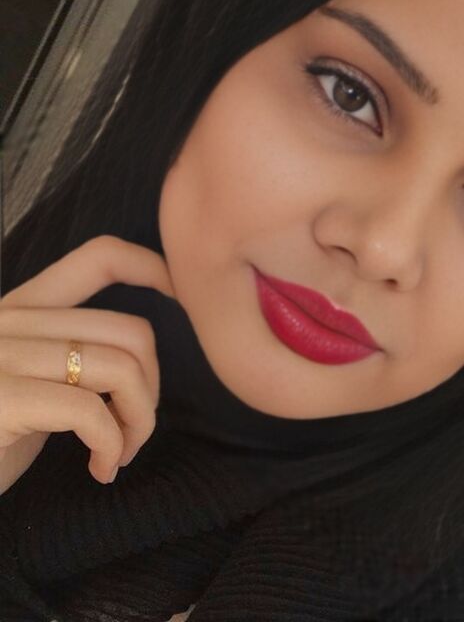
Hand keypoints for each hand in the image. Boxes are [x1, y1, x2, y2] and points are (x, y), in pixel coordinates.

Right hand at [0, 234, 175, 492]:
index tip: (181, 297)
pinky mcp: (1, 400)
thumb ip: (71, 353)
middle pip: (131, 331)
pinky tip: (100, 469)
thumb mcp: (29, 378)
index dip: (152, 267)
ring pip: (121, 369)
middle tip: (134, 428)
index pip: (98, 258)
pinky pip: (91, 411)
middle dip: (153, 386)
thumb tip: (138, 356)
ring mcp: (2, 358)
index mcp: (21, 308)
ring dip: (139, 422)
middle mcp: (11, 321)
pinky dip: (112, 444)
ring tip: (118, 452)